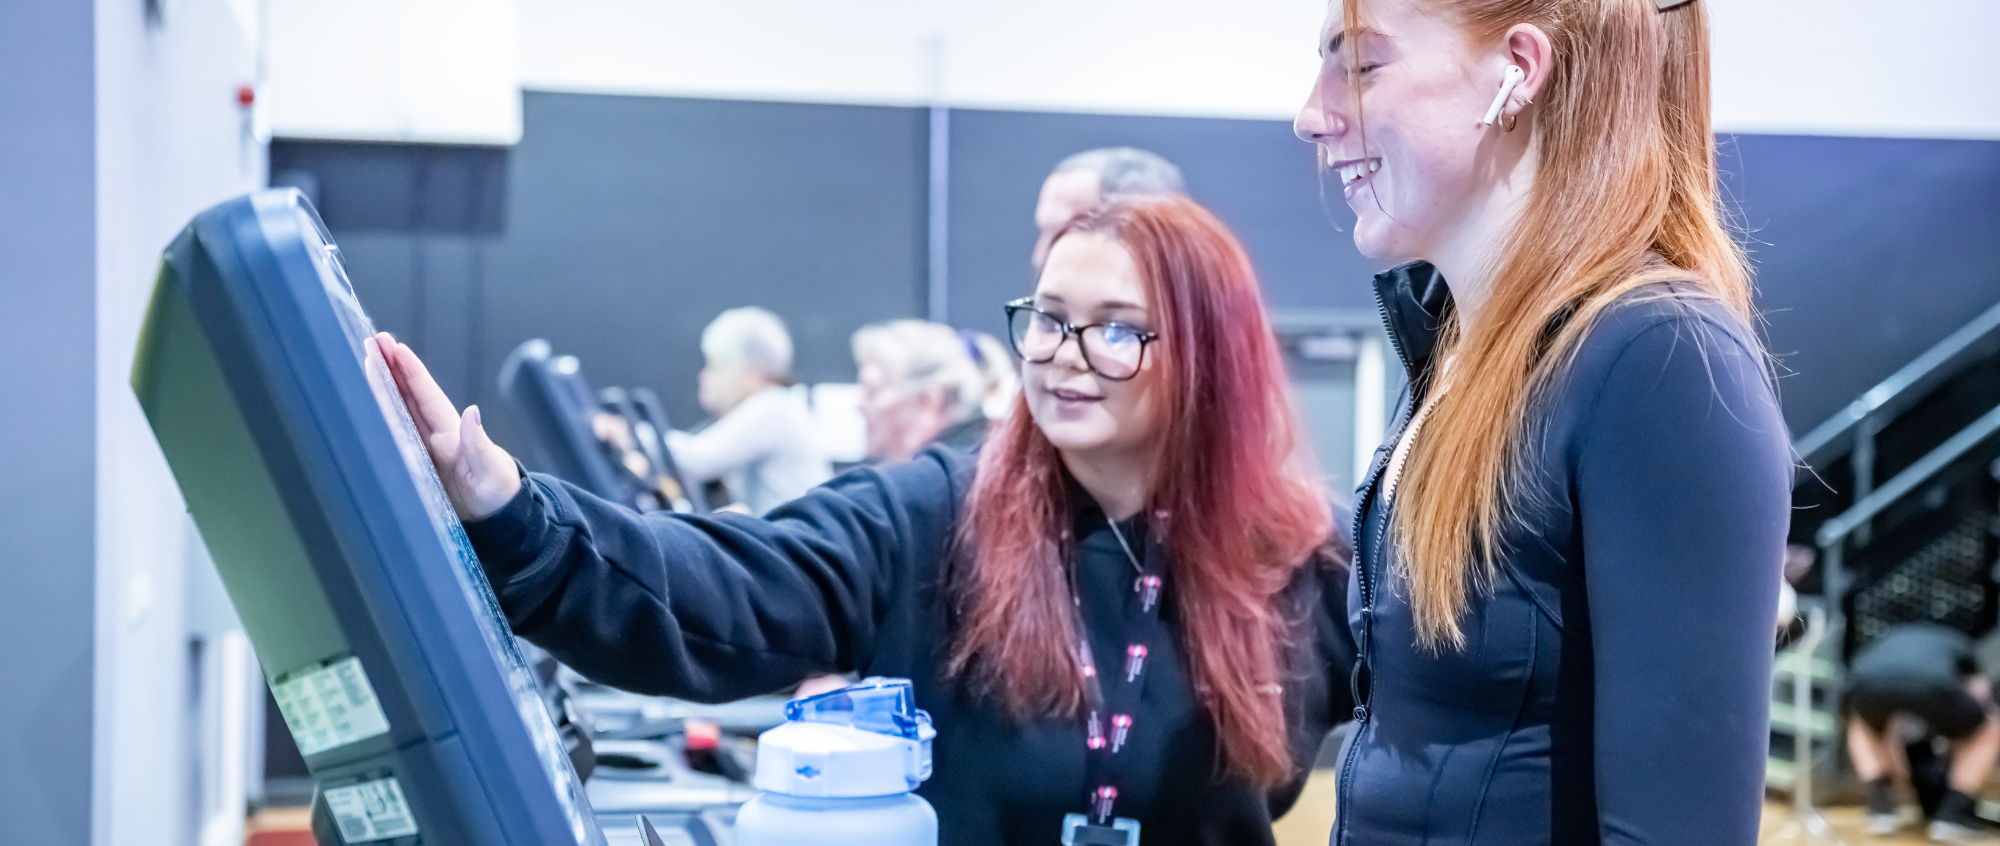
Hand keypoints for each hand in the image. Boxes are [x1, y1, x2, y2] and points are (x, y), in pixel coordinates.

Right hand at [376, 332, 521, 519]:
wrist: (495, 518)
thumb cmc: (498, 493)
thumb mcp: (492, 469)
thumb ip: (479, 444)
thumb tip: (472, 413)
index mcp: (450, 432)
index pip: (426, 395)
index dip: (410, 371)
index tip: (394, 346)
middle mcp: (433, 434)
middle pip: (407, 395)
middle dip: (390, 368)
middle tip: (372, 340)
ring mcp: (422, 447)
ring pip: (397, 410)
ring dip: (382, 386)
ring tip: (365, 359)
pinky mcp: (414, 464)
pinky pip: (392, 434)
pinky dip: (379, 417)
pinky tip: (364, 404)